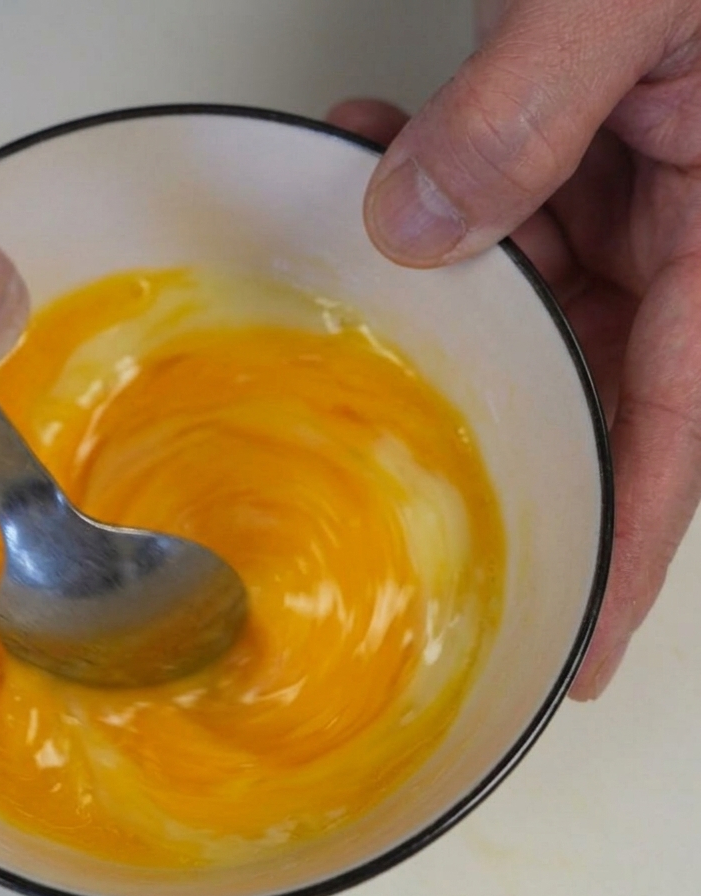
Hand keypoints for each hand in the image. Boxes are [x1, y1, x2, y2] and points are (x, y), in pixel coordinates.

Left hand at [330, 0, 700, 698]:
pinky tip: (373, 141)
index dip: (633, 550)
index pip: (680, 433)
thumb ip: (525, 111)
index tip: (583, 648)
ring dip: (436, 266)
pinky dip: (436, 178)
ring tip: (363, 227)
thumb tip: (416, 229)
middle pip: (597, 376)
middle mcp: (692, 218)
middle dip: (498, 408)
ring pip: (532, 285)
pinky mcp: (593, 132)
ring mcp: (642, 176)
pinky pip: (511, 199)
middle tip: (412, 475)